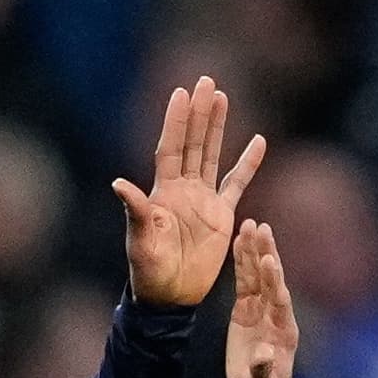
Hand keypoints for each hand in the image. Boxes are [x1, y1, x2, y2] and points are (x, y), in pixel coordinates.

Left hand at [116, 76, 264, 309]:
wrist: (171, 296)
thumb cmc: (149, 270)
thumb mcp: (140, 241)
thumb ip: (136, 211)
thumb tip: (119, 183)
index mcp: (163, 191)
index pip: (171, 148)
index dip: (176, 121)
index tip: (181, 93)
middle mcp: (183, 189)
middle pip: (194, 142)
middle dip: (200, 112)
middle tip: (206, 81)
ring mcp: (203, 200)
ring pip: (213, 154)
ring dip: (218, 127)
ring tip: (223, 98)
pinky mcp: (222, 216)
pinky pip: (237, 184)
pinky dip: (248, 164)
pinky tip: (258, 142)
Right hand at [225, 219, 298, 377]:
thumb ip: (263, 368)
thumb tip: (263, 354)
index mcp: (283, 330)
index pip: (279, 299)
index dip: (274, 280)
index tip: (270, 260)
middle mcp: (274, 315)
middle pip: (270, 279)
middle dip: (266, 253)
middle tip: (261, 227)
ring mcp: (260, 310)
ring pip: (257, 275)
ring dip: (254, 251)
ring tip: (249, 225)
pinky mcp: (246, 311)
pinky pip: (244, 282)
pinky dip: (242, 263)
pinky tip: (239, 243)